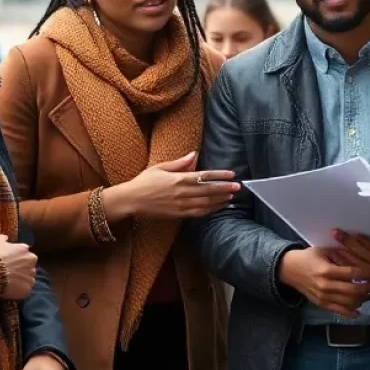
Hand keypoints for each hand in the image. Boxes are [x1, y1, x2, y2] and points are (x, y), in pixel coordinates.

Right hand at [0, 234, 37, 300]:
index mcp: (24, 249)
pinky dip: (19, 291)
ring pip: (28, 278)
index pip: (24, 254)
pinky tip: (10, 291)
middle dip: (21, 270)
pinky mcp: (27, 289)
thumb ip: (3, 239)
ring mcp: (31, 275)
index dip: (16, 260)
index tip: (9, 264)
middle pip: (29, 266)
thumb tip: (6, 237)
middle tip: (9, 274)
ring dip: (21, 281)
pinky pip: (25, 290)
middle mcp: (31, 260)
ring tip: (9, 284)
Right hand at [101, 154, 238, 221]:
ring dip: (220, 200)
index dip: (219, 176)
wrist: (131, 201)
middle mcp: (182, 192)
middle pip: (208, 191)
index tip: (231, 174)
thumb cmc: (144, 182)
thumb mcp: (160, 167)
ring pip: (206, 203)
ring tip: (232, 197)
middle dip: (225, 189)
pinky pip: (198, 213)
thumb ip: (179, 163)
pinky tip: (219, 208)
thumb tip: (194, 154)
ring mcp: (181, 205)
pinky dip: (211, 210)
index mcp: (179, 179)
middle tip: (238, 187)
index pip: (204, 176)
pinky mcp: (178, 215)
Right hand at [277, 247, 369, 317]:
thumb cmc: (308, 257)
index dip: (367, 274)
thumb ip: (341, 254)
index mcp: (327, 271)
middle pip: (353, 290)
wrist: (289, 270)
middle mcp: (326, 286)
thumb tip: (359, 256)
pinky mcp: (321, 304)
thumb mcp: (324, 251)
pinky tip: (359, 310)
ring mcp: (324, 297)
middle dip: (368, 288)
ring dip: (362, 299)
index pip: (352, 273)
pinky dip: (350, 312)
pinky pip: (339, 311)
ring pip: (348, 302)